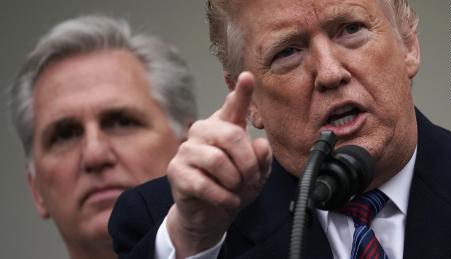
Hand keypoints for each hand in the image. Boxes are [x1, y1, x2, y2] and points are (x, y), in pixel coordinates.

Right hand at [166, 72, 271, 257]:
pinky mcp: (176, 171)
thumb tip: (261, 145)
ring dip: (234, 181)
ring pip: (217, 160)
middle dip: (248, 163)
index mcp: (224, 128)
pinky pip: (204, 183)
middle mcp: (203, 132)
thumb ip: (261, 158)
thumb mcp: (256, 175)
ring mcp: (187, 150)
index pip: (233, 107)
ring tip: (236, 191)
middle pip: (231, 135)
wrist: (211, 215)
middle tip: (251, 180)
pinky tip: (227, 201)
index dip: (242, 92)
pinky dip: (222, 197)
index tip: (248, 77)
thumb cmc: (233, 187)